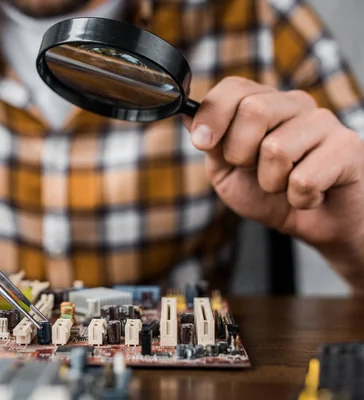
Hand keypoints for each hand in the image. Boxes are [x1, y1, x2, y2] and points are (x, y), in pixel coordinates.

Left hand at [184, 77, 363, 258]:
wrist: (315, 224)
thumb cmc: (271, 195)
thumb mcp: (227, 171)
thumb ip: (210, 143)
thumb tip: (187, 113)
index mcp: (263, 105)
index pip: (234, 87)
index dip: (213, 115)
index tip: (202, 143)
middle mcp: (294, 105)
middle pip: (254, 109)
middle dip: (239, 153)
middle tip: (253, 170)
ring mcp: (324, 123)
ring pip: (276, 148)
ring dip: (271, 182)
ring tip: (284, 186)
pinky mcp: (348, 149)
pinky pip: (304, 178)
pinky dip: (298, 199)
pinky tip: (309, 196)